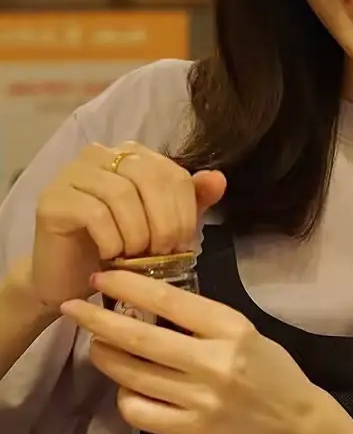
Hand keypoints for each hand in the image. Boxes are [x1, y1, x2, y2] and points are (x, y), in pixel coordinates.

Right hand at [31, 141, 225, 307]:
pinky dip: (112, 239)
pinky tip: (112, 255)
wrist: (69, 279)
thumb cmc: (119, 247)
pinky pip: (95, 213)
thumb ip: (192, 200)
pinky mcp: (52, 199)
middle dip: (164, 221)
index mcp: (132, 154)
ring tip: (136, 255)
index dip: (184, 210)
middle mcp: (101, 154)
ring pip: (122, 194)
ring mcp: (72, 173)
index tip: (183, 242)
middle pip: (149, 177)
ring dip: (137, 233)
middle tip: (162, 252)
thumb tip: (219, 179)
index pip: (172, 172)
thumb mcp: (164, 222)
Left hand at [61, 270, 319, 433]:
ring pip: (133, 375)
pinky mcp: (190, 431)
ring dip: (105, 355)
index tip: (103, 277)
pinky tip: (126, 383)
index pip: (171, 301)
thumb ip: (203, 319)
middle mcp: (213, 362)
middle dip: (99, 320)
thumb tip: (151, 302)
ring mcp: (200, 400)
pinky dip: (124, 393)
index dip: (131, 287)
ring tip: (97, 342)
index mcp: (232, 328)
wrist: (292, 422)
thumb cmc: (270, 367)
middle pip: (142, 339)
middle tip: (72, 307)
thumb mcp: (244, 330)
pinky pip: (140, 410)